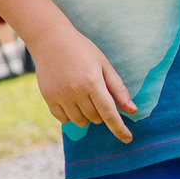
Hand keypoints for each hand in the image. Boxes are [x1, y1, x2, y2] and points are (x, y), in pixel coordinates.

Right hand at [31, 24, 136, 141]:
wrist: (49, 39)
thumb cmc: (81, 50)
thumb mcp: (103, 64)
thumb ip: (118, 88)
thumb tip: (132, 110)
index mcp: (93, 82)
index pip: (109, 113)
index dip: (119, 128)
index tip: (128, 139)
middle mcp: (76, 91)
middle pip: (95, 118)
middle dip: (101, 112)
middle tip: (96, 94)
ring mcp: (60, 96)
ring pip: (80, 121)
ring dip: (86, 115)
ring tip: (83, 97)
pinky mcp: (48, 98)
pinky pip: (63, 119)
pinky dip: (70, 115)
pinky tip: (70, 100)